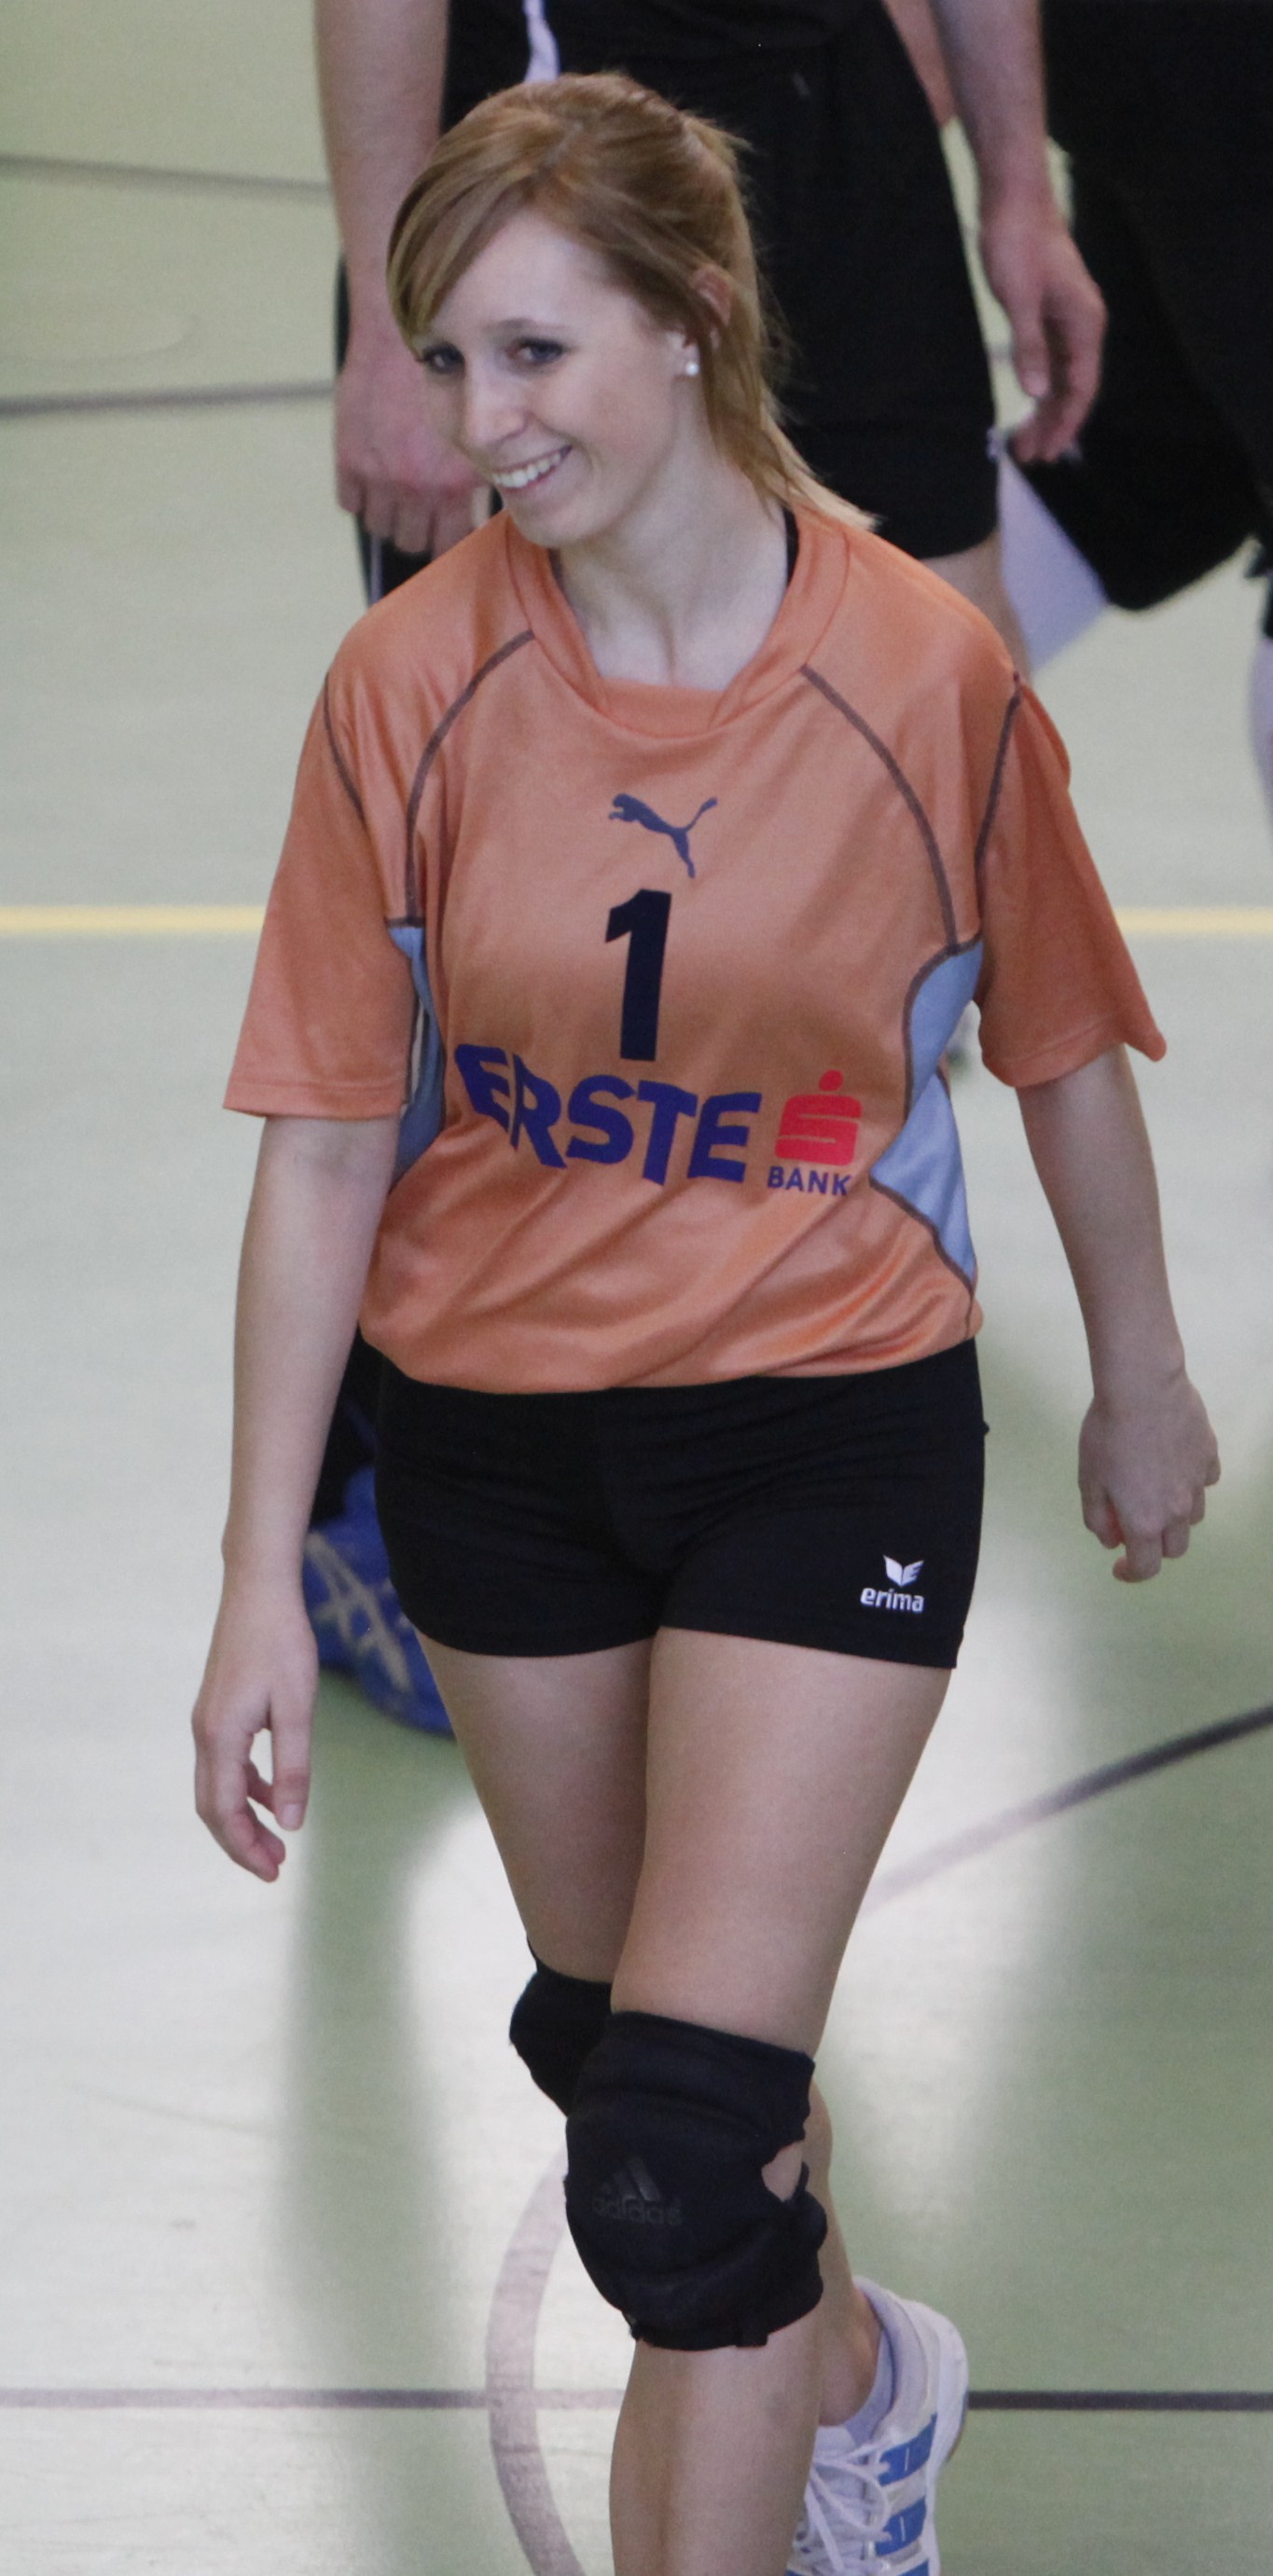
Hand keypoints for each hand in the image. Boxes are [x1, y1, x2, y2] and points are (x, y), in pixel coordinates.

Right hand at [192, 1577, 317, 1879]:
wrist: (259, 1590)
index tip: (273, 1872)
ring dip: (244, 1817)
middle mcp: (204, 1733)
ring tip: (278, 1842)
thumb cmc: (282, 1643)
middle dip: (241, 1842)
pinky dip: (247, 1787)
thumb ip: (293, 1767)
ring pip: (217, 1787)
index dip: (245, 1847)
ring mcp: (208, 1721)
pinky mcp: (218, 1711)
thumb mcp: (296, 1708)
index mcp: (220, 1736)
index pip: (223, 1811)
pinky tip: (276, 1795)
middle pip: (212, 1806)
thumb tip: (291, 1823)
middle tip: (274, 1868)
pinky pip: (226, 1764)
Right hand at [335, 323, 479, 558]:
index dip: (447, 539)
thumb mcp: (474, 428)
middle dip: (417, 531)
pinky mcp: (349, 459)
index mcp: (451, 484)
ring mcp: (379, 476)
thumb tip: (486, 507)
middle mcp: (415, 486)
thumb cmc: (442, 376)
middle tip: (420, 516)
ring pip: (380, 527)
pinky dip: (360, 496)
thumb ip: (474, 473)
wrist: (396, 338)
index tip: (445, 533)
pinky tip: (373, 478)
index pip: (448, 542)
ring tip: (397, 495)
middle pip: (411, 542)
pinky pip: (350, 503)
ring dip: (388, 516)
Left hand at [980, 196, 1105, 463]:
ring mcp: (1066, 318)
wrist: (1012, 198)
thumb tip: (1038, 393)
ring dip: (1045, 409)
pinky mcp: (1048, 311)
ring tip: (1023, 441)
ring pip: (1061, 376)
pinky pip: (1050, 361)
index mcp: (1084, 323)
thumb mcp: (1019, 298)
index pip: (1082, 388)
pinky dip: (1039, 385)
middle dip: (1053, 424)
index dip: (1066, 424)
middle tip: (1029, 457)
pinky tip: (1026, 402)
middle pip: (1073, 388)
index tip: (1048, 453)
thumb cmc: (1016, 242)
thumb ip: (1030, 347)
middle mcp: (1082, 324)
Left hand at [1078, 1369, 1219, 1582]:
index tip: (1120, 1566)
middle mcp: (1177, 1510)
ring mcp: (1198, 1483)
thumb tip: (1111, 1540)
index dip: (1131, 1573)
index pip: (1146, 1567)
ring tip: (1152, 1490)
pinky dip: (1190, 1483)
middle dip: (1154, 1547)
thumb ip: (1098, 1518)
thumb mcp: (1088, 1480)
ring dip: (1173, 1516)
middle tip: (1134, 1526)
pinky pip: (1204, 1481)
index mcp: (1145, 1521)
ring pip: (1193, 1517)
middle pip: (1175, 1548)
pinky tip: (1173, 1463)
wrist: (1143, 1388)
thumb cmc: (1107, 1434)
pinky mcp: (1210, 1456)